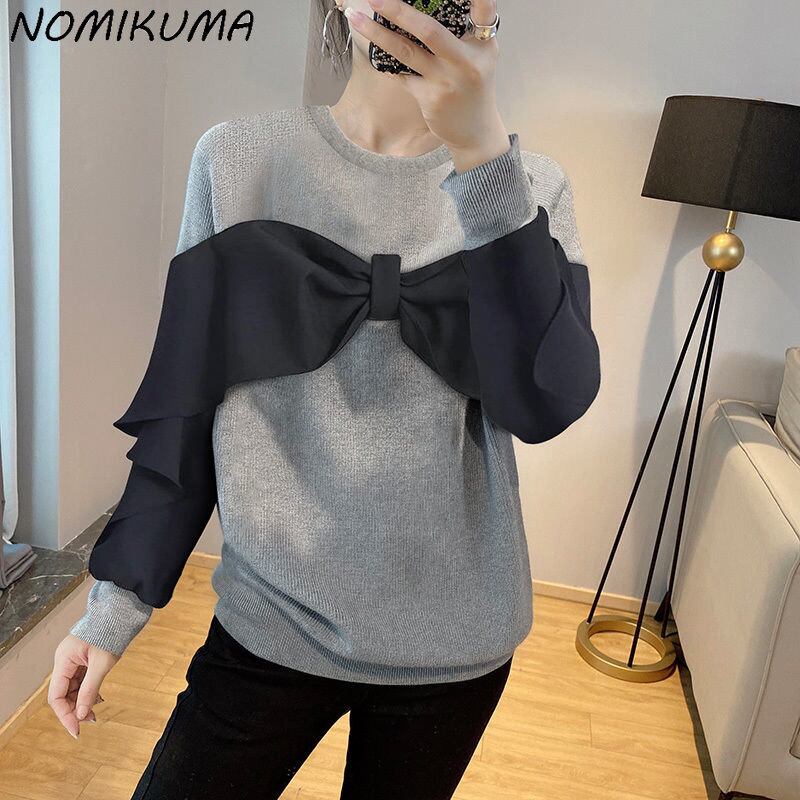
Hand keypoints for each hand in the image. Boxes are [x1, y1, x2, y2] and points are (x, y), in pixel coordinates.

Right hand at [48, 634, 118, 737]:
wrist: (120, 612)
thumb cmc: (110, 631)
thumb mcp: (102, 664)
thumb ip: (90, 689)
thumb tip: (81, 714)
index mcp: (63, 660)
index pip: (56, 696)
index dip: (65, 715)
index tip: (76, 729)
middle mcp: (64, 661)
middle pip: (63, 693)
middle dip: (75, 709)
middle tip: (91, 720)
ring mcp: (73, 660)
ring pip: (72, 688)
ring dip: (82, 701)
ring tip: (95, 712)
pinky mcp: (83, 659)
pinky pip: (81, 680)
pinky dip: (88, 691)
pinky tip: (97, 699)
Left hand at [347, 0, 509, 171]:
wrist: (475, 131)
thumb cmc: (473, 87)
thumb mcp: (478, 57)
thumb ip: (463, 33)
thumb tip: (419, 8)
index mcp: (483, 44)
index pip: (485, 8)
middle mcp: (467, 61)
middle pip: (430, 30)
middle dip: (398, 10)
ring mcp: (446, 81)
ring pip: (406, 51)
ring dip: (377, 33)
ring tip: (356, 17)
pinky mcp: (429, 98)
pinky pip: (401, 74)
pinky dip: (386, 61)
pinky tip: (371, 49)